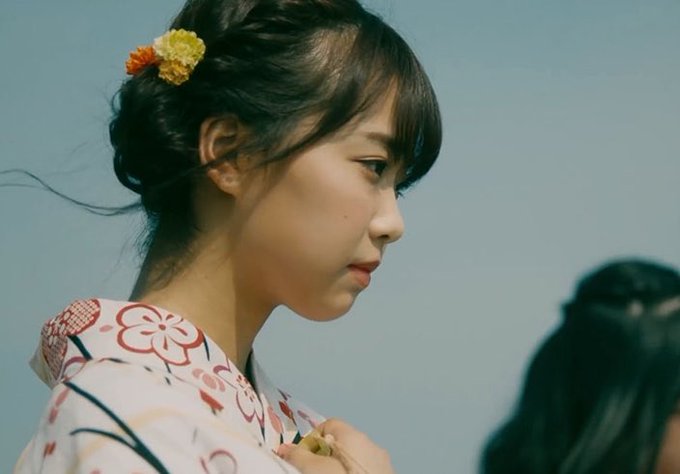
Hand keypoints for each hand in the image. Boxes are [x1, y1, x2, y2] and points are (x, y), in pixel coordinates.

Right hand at [277, 418, 394, 473]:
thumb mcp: (314, 469)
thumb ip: (298, 456)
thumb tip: (284, 448)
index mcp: (355, 436)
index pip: (329, 424)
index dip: (311, 439)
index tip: (302, 457)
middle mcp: (371, 445)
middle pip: (340, 443)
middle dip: (322, 456)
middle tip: (312, 471)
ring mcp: (382, 464)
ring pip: (351, 460)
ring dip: (336, 467)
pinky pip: (363, 470)